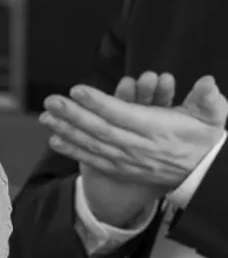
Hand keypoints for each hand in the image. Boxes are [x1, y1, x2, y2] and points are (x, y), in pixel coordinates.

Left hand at [43, 73, 227, 220]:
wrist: (205, 174)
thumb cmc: (205, 138)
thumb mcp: (213, 116)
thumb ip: (208, 99)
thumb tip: (208, 83)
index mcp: (158, 129)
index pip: (123, 114)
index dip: (99, 102)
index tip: (77, 89)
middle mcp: (140, 147)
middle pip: (101, 129)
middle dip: (73, 114)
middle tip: (51, 100)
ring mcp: (130, 161)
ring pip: (94, 145)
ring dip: (67, 131)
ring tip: (46, 118)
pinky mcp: (124, 170)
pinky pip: (95, 160)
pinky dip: (74, 151)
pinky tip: (55, 140)